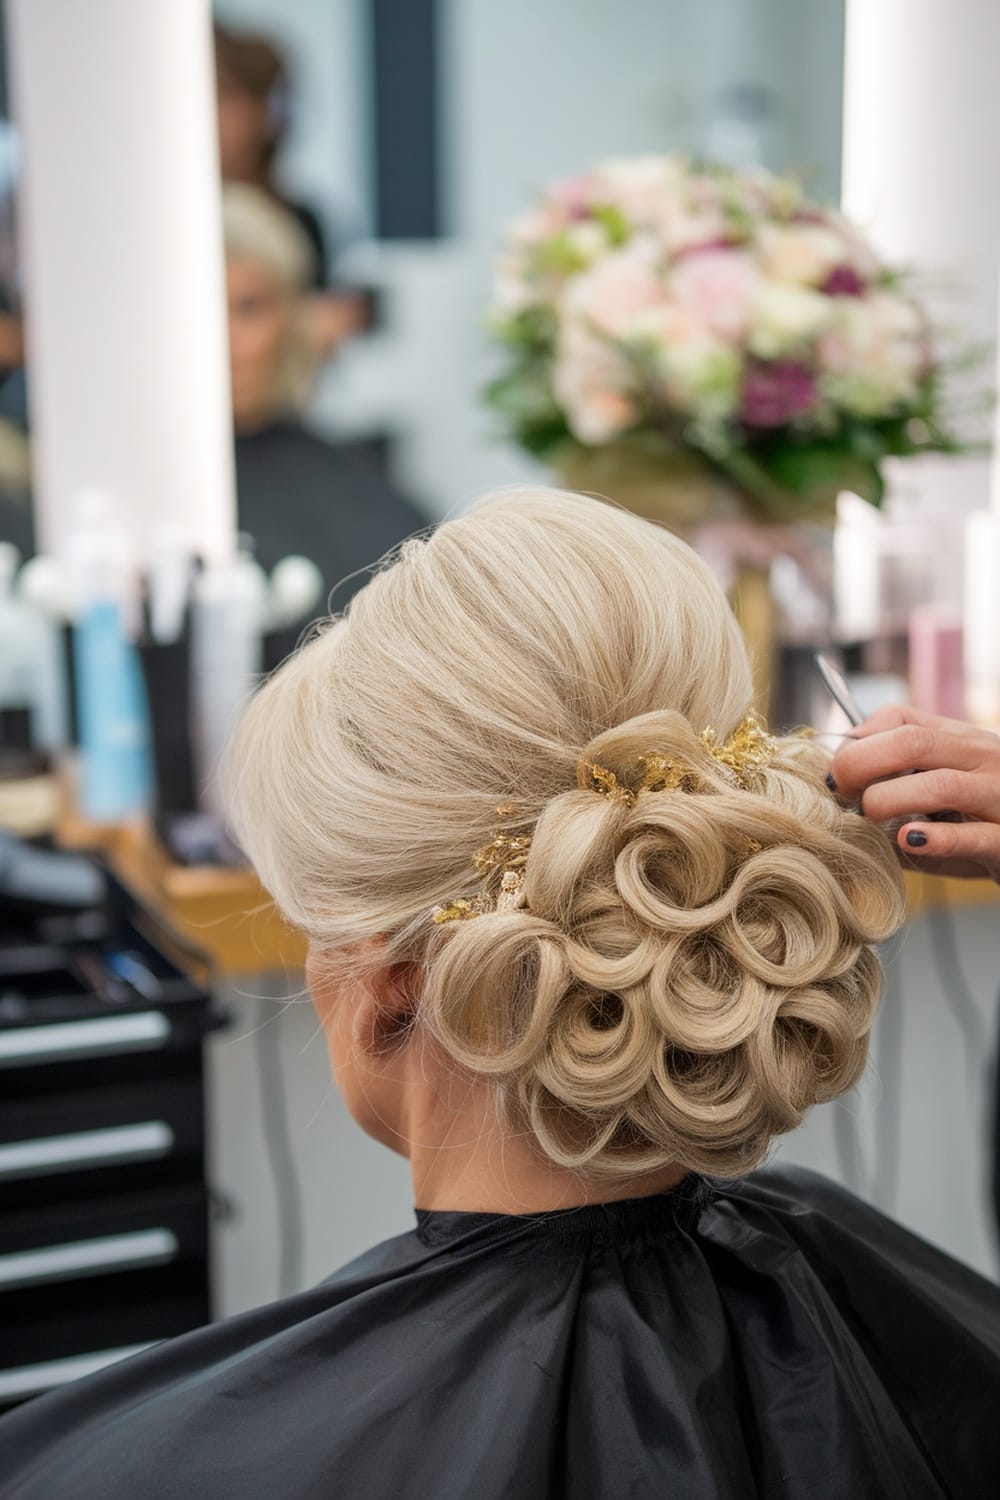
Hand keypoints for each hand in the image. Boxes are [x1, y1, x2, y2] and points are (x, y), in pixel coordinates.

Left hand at [829, 704, 999, 881]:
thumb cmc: (980, 823)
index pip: (902, 718)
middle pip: (914, 742)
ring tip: (871, 820)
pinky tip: (911, 840)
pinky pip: (976, 836)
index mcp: (960, 741)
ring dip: (890, 802)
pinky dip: (938, 839)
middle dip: (862, 765)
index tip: (837, 773)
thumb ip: (897, 783)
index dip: (858, 741)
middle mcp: (982, 759)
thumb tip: (838, 790)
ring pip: (941, 784)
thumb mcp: (941, 792)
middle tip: (842, 796)